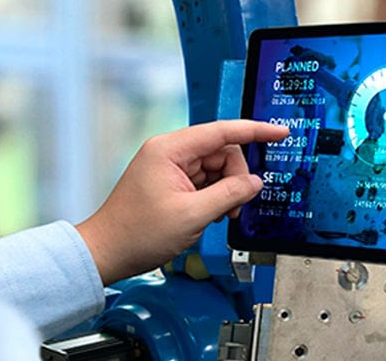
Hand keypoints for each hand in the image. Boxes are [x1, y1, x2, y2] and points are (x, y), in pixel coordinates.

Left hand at [76, 119, 288, 284]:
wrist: (106, 254)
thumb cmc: (135, 234)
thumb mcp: (192, 215)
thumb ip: (229, 195)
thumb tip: (254, 183)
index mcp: (171, 149)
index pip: (223, 131)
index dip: (256, 131)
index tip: (279, 133)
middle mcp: (170, 152)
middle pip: (222, 152)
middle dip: (235, 178)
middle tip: (233, 207)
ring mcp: (169, 166)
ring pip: (216, 168)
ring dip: (225, 191)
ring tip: (218, 215)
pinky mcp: (171, 181)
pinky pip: (205, 180)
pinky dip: (214, 196)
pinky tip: (209, 214)